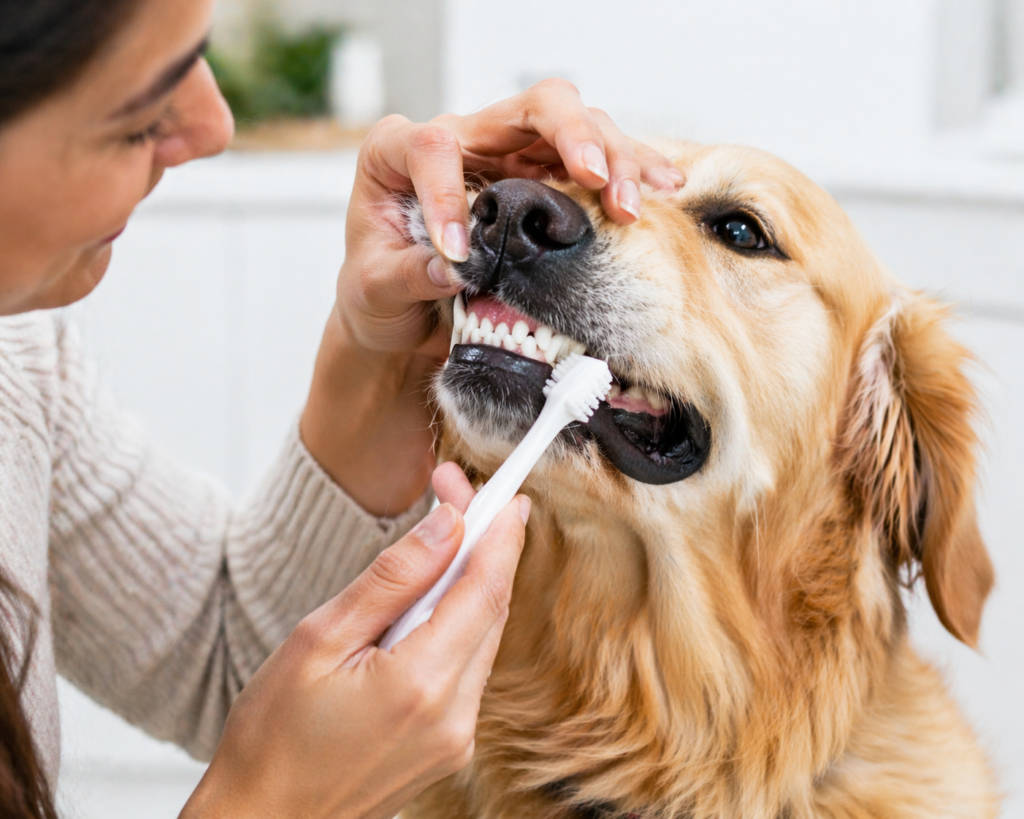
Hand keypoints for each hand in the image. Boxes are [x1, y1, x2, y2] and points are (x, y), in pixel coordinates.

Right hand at [180, 464, 528, 818]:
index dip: (501, 533)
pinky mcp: (449, 747)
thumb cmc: (272, 736)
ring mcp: (456, 738)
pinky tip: (428, 603)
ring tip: (440, 543)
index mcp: (420, 685)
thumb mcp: (319, 638)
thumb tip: (448, 527)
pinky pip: (468, 668)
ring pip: (482, 637)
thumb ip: (393, 579)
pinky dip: (457, 625)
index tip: (507, 492)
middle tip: (459, 498)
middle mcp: (454, 716)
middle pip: (491, 610)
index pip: (486, 589)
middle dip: (482, 547)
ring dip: (469, 584)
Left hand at [336, 78, 684, 355]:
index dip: (447, 194)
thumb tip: (451, 269)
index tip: (457, 254)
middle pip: (532, 106)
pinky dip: (632, 174)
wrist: (405, 318)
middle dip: (572, 135)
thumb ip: (405, 277)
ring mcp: (510, 158)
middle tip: (595, 178)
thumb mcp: (374, 291)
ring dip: (614, 160)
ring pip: (578, 128)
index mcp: (400, 153)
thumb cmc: (378, 294)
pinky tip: (664, 188)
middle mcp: (464, 141)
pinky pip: (596, 165)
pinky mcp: (545, 185)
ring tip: (632, 206)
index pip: (433, 146)